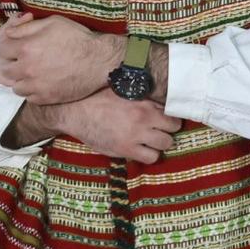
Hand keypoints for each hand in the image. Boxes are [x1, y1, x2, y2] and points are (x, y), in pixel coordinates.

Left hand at [0, 13, 119, 105]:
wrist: (98, 61)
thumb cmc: (77, 37)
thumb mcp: (52, 22)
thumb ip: (26, 27)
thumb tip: (8, 33)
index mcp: (26, 47)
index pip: (3, 50)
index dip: (11, 47)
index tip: (19, 48)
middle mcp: (27, 68)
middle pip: (7, 71)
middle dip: (14, 65)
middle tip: (26, 61)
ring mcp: (35, 86)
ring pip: (16, 87)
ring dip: (22, 80)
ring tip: (33, 74)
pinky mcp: (45, 98)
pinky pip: (29, 98)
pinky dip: (33, 92)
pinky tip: (42, 84)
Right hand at [59, 91, 182, 163]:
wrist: (76, 112)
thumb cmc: (98, 98)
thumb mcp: (123, 90)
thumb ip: (142, 96)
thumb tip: (158, 97)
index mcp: (144, 103)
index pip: (173, 113)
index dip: (171, 118)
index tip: (166, 120)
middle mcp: (143, 119)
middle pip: (173, 130)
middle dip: (168, 131)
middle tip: (159, 131)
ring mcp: (135, 136)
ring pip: (165, 145)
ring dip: (159, 144)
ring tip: (150, 141)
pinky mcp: (125, 149)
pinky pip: (150, 158)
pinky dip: (148, 155)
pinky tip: (140, 149)